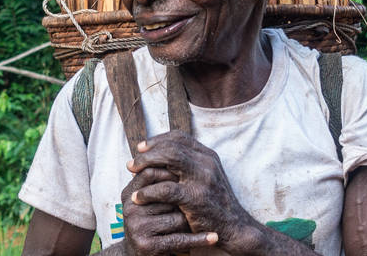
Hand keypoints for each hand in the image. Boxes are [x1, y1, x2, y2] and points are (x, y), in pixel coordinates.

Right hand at [120, 165, 217, 254]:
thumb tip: (176, 147)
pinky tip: (213, 237)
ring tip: (202, 219)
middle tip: (200, 198)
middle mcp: (129, 209)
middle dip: (184, 197)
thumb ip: (156, 178)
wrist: (138, 255)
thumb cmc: (151, 221)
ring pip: (176, 218)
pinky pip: (178, 240)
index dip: (172, 173)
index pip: (150, 173)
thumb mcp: (148, 199)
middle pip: (166, 195)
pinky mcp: (146, 246)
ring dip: (191, 219)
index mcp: (129, 193)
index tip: (190, 176)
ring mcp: (137, 228)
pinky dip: (198, 240)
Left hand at [126, 130, 257, 251]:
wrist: (234, 228)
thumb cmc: (214, 204)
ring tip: (132, 173)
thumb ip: (186, 166)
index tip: (141, 147)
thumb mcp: (204, 178)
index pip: (179, 137)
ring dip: (146, 164)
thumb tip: (155, 156)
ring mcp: (203, 179)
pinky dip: (148, 192)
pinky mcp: (196, 198)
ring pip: (170, 158)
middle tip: (132, 162)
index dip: (157, 140)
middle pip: (172, 144)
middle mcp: (207, 163)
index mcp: (208, 156)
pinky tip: (138, 197)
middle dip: (148, 151)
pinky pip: (166, 189)